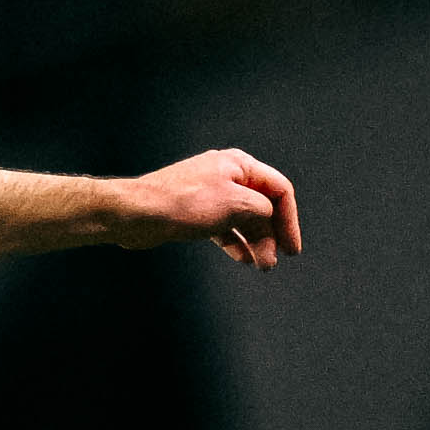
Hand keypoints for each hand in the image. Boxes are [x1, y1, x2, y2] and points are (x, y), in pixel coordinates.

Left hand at [120, 147, 303, 266]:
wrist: (137, 213)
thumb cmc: (183, 203)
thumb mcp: (236, 204)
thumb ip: (262, 210)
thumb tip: (268, 222)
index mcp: (239, 165)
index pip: (279, 190)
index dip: (290, 220)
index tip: (292, 248)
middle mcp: (227, 175)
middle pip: (262, 206)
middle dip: (271, 235)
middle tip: (272, 262)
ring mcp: (211, 194)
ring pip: (243, 220)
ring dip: (255, 242)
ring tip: (262, 265)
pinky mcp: (196, 212)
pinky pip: (225, 228)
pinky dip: (236, 243)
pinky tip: (244, 259)